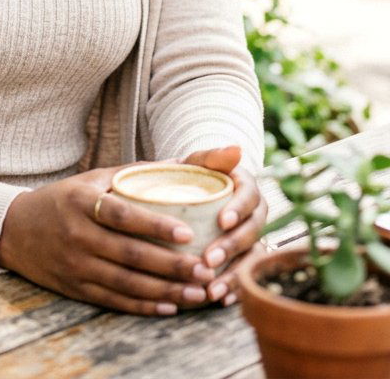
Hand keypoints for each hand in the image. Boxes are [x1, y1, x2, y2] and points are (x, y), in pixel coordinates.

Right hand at [0, 166, 215, 315]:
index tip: (188, 232)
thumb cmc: (63, 199)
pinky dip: (143, 306)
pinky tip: (169, 307)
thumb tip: (180, 163)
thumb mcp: (91, 179)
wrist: (14, 229)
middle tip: (205, 271)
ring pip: (127, 283)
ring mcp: (76, 265)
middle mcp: (78, 235)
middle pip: (131, 255)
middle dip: (172, 266)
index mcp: (83, 203)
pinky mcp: (75, 288)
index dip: (155, 225)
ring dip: (165, 292)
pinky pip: (114, 301)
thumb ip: (134, 174)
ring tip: (197, 294)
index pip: (123, 216)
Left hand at [182, 146, 266, 306]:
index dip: (238, 210)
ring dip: (234, 275)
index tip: (221, 221)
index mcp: (248, 187)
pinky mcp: (245, 258)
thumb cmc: (193, 175)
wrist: (190, 193)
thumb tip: (237, 148)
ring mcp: (253, 238)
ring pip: (251, 258)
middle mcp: (256, 214)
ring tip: (212, 289)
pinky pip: (246, 275)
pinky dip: (235, 288)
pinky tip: (221, 300)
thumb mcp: (198, 162)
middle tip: (209, 259)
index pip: (249, 198)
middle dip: (232, 247)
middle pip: (252, 231)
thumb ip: (213, 156)